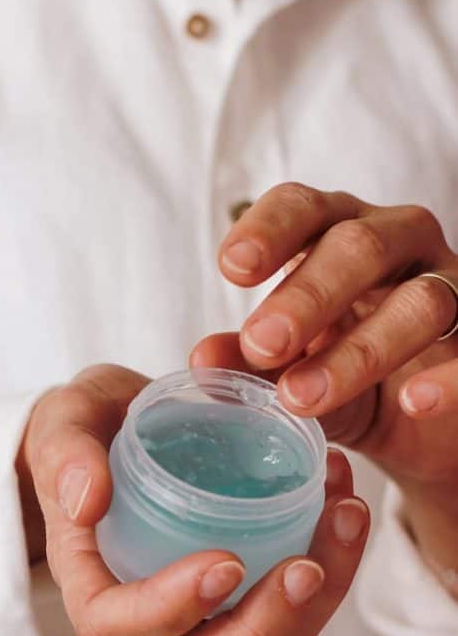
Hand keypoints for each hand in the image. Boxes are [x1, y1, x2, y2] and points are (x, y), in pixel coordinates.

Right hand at [19, 363, 368, 635]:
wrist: (125, 424)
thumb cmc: (88, 430)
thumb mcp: (65, 422)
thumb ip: (66, 454)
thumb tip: (87, 499)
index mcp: (92, 584)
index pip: (116, 630)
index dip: (169, 613)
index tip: (225, 561)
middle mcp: (147, 619)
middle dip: (257, 634)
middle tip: (305, 567)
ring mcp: (202, 616)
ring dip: (315, 604)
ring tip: (343, 515)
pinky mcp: (245, 595)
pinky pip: (294, 612)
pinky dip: (334, 566)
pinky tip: (344, 502)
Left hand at [196, 183, 457, 584]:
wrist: (419, 428)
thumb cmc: (345, 376)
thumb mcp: (291, 371)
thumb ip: (251, 365)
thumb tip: (203, 358)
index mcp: (337, 234)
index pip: (305, 207)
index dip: (270, 230)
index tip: (233, 268)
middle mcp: (398, 245)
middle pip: (359, 246)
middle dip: (307, 295)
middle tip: (261, 343)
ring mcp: (450, 287)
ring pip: (420, 300)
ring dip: (360, 350)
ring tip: (301, 397)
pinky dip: (448, 378)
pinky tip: (414, 401)